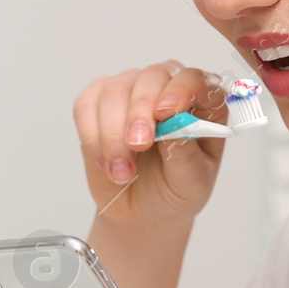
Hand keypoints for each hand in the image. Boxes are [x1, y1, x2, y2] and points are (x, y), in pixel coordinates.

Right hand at [72, 61, 230, 226]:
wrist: (143, 210)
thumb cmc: (175, 189)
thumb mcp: (191, 181)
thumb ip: (186, 154)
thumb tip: (174, 128)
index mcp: (202, 102)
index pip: (194, 79)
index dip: (180, 90)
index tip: (165, 113)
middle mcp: (167, 87)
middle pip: (152, 78)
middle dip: (140, 112)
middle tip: (138, 146)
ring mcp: (131, 90)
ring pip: (115, 91)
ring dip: (114, 134)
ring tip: (123, 172)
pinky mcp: (98, 102)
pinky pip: (86, 105)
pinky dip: (92, 136)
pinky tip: (106, 163)